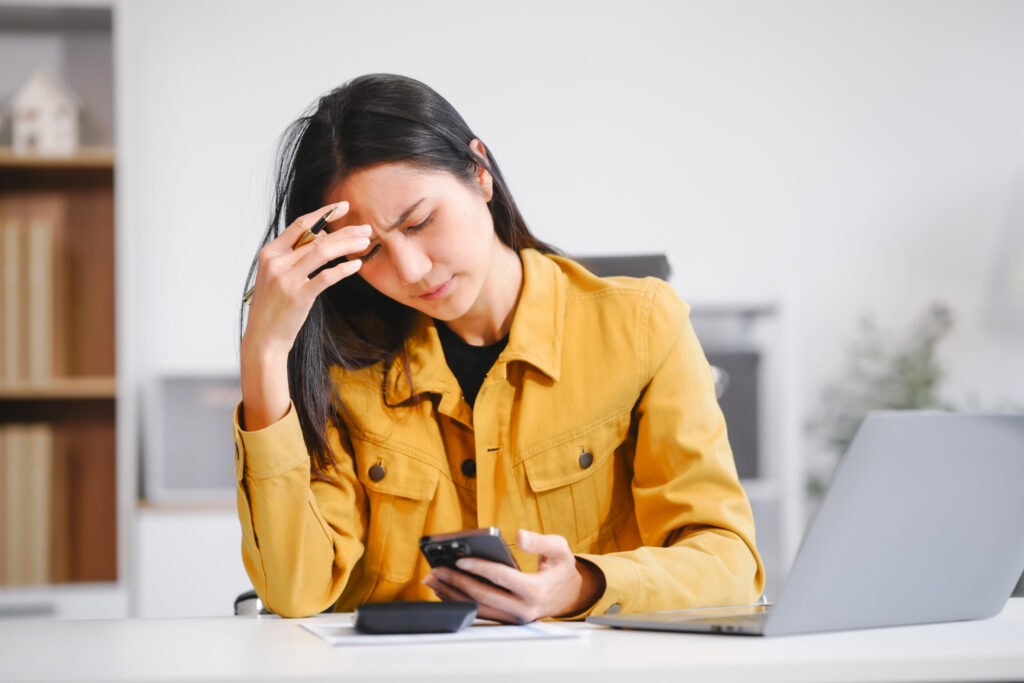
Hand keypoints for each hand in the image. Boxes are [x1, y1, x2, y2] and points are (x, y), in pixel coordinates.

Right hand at [240, 202, 369, 429]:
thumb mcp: (277, 277)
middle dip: (344, 230)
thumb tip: (321, 235)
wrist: (263, 339)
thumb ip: (295, 255)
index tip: (343, 206)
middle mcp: (276, 262)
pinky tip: (356, 266)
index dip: (323, 213)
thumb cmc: (273, 308)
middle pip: (316, 237)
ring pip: (323, 252)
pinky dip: (343, 270)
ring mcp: (286, 279)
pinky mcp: (298, 296)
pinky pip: (326, 277)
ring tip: (366, 243)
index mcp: (269, 253)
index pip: (299, 225)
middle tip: (366, 228)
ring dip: (347, 245)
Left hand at [422, 529, 604, 623]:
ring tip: (433, 580)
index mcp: (535, 590)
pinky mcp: (506, 620)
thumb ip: (540, 542)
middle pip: (483, 595)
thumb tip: (519, 535)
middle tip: (436, 570)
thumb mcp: (560, 549)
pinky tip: (445, 591)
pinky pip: (479, 611)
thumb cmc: (561, 568)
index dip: (479, 568)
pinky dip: (460, 601)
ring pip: (477, 607)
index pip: (501, 578)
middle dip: (456, 582)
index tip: (459, 561)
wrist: (569, 595)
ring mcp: (513, 618)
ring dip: (453, 595)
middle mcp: (523, 609)